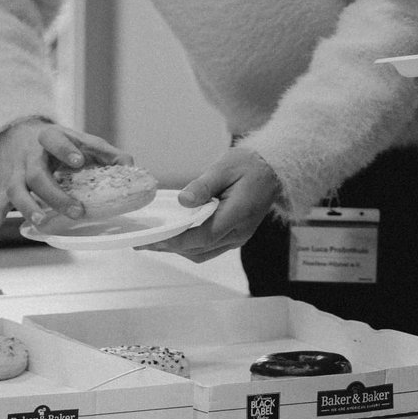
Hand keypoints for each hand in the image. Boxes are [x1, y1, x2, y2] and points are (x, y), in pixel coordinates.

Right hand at [0, 117, 128, 246]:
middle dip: (55, 194)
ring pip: (16, 191)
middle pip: (37, 175)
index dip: (67, 151)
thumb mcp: (79, 139)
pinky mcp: (4, 188)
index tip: (79, 162)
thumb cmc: (57, 142)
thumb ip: (104, 152)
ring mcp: (14, 173)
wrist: (16, 133)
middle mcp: (29, 157)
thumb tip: (130, 166)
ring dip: (28, 208)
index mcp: (49, 139)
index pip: (56, 141)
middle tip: (76, 210)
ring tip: (41, 223)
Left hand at [156, 143, 283, 260]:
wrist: (273, 170)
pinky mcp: (235, 236)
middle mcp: (239, 232)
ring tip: (154, 242)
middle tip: (144, 242)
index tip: (155, 238)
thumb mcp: (225, 166)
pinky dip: (189, 246)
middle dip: (170, 247)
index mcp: (238, 214)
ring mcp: (238, 237)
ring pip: (202, 253)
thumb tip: (184, 200)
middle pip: (199, 250)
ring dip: (178, 250)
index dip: (177, 240)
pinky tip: (174, 238)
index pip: (203, 236)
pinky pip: (208, 249)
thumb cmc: (250, 165)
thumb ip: (204, 185)